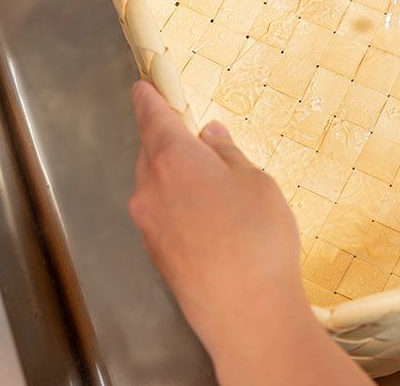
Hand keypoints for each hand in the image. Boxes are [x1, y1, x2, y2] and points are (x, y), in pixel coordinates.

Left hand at [130, 81, 373, 385]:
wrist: (246, 312)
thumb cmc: (256, 237)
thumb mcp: (254, 180)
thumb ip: (226, 153)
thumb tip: (210, 134)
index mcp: (173, 159)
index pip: (152, 117)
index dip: (149, 99)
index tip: (143, 87)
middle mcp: (150, 188)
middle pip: (151, 150)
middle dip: (168, 138)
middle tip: (196, 136)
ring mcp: (149, 224)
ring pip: (155, 182)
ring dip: (175, 173)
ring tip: (213, 181)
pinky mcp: (156, 253)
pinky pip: (161, 211)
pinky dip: (177, 201)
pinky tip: (208, 215)